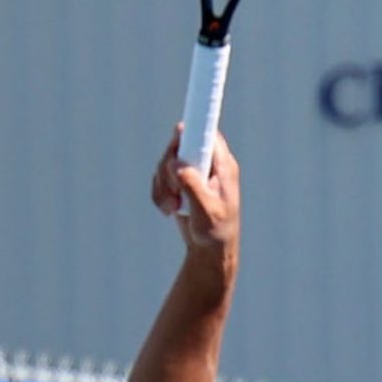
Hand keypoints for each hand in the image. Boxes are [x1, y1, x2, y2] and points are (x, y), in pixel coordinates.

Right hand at [151, 127, 238, 276]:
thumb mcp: (206, 210)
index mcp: (222, 165)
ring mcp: (193, 172)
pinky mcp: (180, 183)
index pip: (207, 133)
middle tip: (172, 191)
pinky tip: (169, 210)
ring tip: (172, 208)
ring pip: (166, 163)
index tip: (178, 133)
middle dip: (168, 169)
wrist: (209, 252)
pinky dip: (159, 194)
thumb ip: (192, 185)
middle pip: (179, 145)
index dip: (191, 130)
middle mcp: (207, 163)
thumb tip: (176, 163)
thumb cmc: (215, 232)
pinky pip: (160, 178)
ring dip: (162, 186)